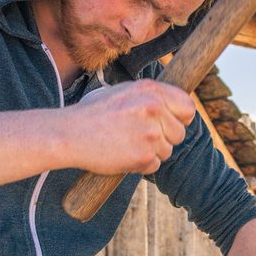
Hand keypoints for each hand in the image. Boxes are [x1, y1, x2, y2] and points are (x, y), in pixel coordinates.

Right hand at [66, 79, 195, 174]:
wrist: (68, 134)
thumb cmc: (93, 114)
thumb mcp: (123, 93)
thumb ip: (150, 98)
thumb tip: (174, 107)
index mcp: (150, 90)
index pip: (187, 106)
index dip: (181, 118)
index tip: (172, 123)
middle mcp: (154, 108)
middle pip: (180, 133)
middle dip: (165, 139)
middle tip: (140, 137)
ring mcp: (150, 133)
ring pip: (167, 151)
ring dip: (151, 152)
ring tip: (126, 144)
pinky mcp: (144, 155)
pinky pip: (155, 165)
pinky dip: (141, 165)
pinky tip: (122, 155)